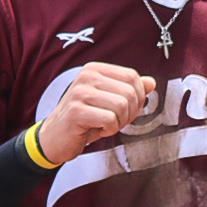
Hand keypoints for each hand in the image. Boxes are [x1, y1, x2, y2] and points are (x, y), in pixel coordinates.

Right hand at [38, 62, 154, 163]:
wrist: (54, 138)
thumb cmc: (84, 118)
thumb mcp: (109, 101)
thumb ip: (130, 90)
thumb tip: (151, 83)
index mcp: (95, 69)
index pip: (132, 77)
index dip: (138, 97)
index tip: (127, 110)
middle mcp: (86, 76)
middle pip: (130, 92)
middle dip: (130, 112)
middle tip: (116, 121)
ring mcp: (79, 93)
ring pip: (122, 106)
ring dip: (119, 122)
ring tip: (105, 125)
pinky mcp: (76, 111)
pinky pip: (110, 120)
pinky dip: (109, 130)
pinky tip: (97, 130)